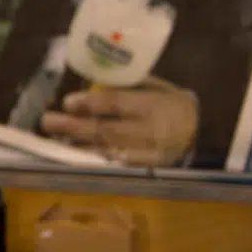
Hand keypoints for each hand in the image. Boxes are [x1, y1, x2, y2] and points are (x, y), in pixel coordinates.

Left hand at [41, 76, 198, 166]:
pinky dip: (94, 158)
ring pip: (108, 151)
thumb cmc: (172, 102)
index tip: (67, 102)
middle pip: (108, 131)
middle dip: (75, 127)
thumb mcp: (156, 86)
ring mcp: (151, 154)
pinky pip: (116, 164)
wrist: (203, 131)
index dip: (91, 104)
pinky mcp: (148, 169)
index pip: (119, 104)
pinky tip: (75, 152)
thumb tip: (90, 82)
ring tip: (54, 137)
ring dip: (78, 144)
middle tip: (48, 121)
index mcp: (156, 105)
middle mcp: (153, 132)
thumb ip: (126, 85)